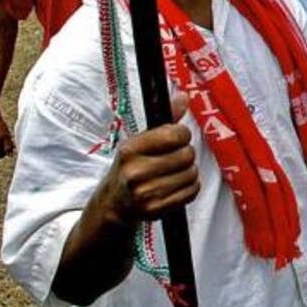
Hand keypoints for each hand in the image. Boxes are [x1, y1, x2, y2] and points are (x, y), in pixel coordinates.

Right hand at [101, 107, 198, 224]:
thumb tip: (184, 96)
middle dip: (185, 154)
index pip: (175, 135)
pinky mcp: (156, 209)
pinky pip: (192, 191)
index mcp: (130, 149)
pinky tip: (175, 185)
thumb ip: (166, 118)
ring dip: (188, 171)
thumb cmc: (131, 165)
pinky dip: (190, 187)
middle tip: (173, 158)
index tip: (175, 139)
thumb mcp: (141, 140)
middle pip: (187, 155)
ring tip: (173, 172)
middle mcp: (135, 172)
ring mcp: (145, 193)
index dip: (182, 135)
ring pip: (191, 173)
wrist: (114, 202)